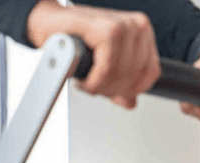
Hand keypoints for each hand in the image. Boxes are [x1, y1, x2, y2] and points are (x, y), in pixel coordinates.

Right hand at [27, 0, 159, 108]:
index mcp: (143, 32)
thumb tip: (130, 102)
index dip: (131, 90)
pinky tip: (84, 81)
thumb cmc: (76, 37)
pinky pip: (107, 69)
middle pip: (135, 76)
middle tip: (95, 89)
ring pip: (122, 74)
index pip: (151, 73)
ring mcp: (124, 25)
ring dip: (101, 88)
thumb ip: (121, 80)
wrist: (48, 23)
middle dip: (113, 90)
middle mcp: (137, 26)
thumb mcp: (106, 61)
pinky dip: (94, 82)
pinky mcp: (107, 29)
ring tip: (88, 84)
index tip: (115, 95)